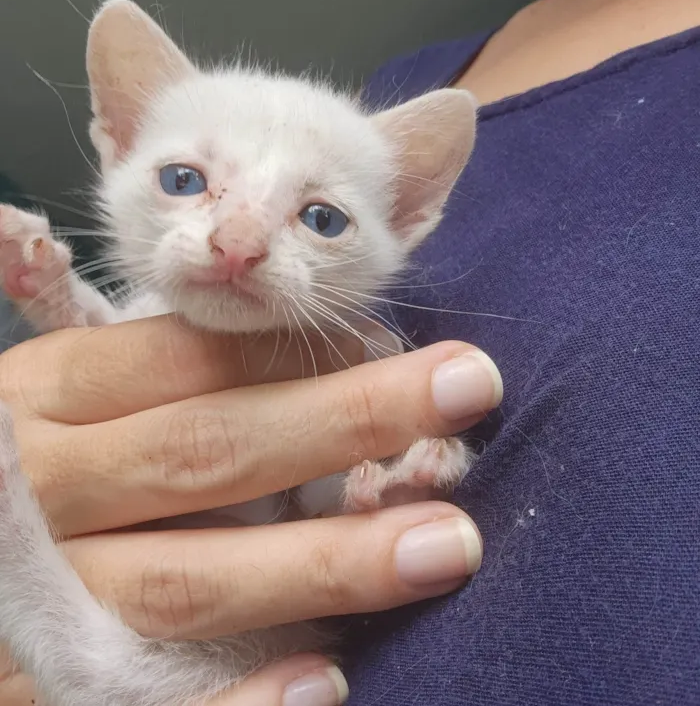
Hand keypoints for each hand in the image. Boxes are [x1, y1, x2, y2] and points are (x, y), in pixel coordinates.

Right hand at [0, 315, 500, 699]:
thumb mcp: (62, 402)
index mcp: (47, 396)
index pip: (186, 358)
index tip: (396, 342)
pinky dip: (237, 701)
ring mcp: (35, 599)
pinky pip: (138, 704)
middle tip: (469, 389)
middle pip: (211, 450)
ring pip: (193, 581)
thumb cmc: (23, 467)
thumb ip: (161, 380)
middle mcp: (43, 491)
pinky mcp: (37, 690)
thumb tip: (324, 359)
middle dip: (348, 420)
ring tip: (450, 541)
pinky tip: (330, 681)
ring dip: (327, 562)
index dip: (297, 353)